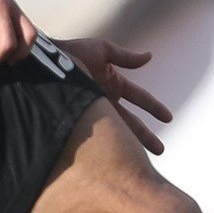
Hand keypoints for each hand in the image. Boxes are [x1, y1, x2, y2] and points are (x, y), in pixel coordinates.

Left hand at [57, 38, 173, 154]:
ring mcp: (93, 112)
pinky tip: (116, 159)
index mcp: (114, 84)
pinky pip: (98, 136)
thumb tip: (149, 57)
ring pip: (117, 131)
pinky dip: (108, 145)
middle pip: (131, 121)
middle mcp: (105, 101)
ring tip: (142, 161)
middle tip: (160, 150)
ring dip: (130, 144)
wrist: (44, 63)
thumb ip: (126, 57)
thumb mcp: (102, 51)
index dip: (154, 107)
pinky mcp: (81, 120)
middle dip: (145, 135)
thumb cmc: (73, 52)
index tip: (168, 118)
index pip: (139, 98)